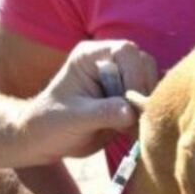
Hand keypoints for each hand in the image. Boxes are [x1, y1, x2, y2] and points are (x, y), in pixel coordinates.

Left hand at [25, 40, 157, 160]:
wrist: (43, 141)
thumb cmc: (49, 124)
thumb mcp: (73, 119)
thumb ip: (101, 113)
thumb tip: (130, 112)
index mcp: (90, 56)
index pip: (126, 52)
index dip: (134, 76)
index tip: (130, 104)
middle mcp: (109, 63)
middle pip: (144, 64)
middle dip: (144, 91)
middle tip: (134, 118)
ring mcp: (120, 80)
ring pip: (151, 82)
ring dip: (147, 104)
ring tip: (132, 128)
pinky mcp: (127, 99)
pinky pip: (149, 100)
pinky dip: (147, 114)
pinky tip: (134, 131)